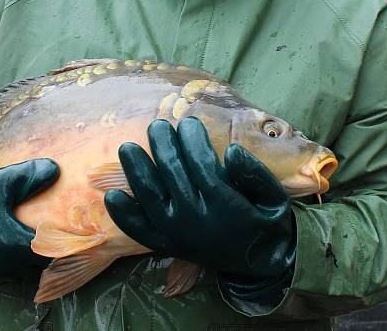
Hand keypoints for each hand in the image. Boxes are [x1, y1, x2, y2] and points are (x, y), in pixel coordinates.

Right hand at [0, 159, 58, 284]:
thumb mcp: (2, 182)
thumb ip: (32, 176)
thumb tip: (56, 169)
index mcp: (15, 246)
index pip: (51, 251)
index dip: (59, 239)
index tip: (63, 225)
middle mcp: (5, 266)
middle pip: (37, 263)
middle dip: (45, 247)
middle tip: (49, 228)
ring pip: (20, 269)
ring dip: (27, 255)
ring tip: (29, 234)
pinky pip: (3, 271)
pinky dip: (10, 260)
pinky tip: (7, 240)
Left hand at [104, 117, 294, 279]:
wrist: (259, 264)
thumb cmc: (265, 222)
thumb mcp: (274, 198)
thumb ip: (256, 174)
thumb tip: (232, 150)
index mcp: (224, 205)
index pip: (200, 165)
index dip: (192, 141)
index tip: (189, 122)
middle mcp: (196, 219)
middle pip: (172, 175)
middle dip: (163, 146)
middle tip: (158, 126)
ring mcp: (177, 233)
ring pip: (150, 198)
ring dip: (136, 171)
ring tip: (127, 147)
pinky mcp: (166, 244)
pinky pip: (139, 230)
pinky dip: (124, 214)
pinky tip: (111, 194)